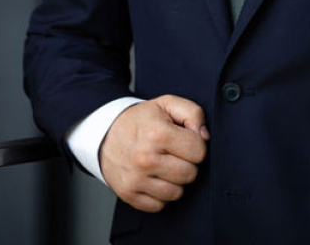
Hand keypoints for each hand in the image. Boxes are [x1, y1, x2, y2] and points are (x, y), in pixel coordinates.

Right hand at [99, 94, 209, 211]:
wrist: (106, 133)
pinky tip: (155, 177)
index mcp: (158, 134)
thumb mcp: (167, 104)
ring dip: (175, 180)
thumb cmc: (141, 119)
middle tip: (175, 152)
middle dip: (188, 163)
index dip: (197, 144)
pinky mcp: (128, 194)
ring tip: (165, 164)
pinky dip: (161, 194)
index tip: (186, 140)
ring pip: (177, 192)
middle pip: (190, 174)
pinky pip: (160, 205)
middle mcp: (145, 159)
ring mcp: (136, 179)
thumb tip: (204, 136)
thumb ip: (193, 113)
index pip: (198, 151)